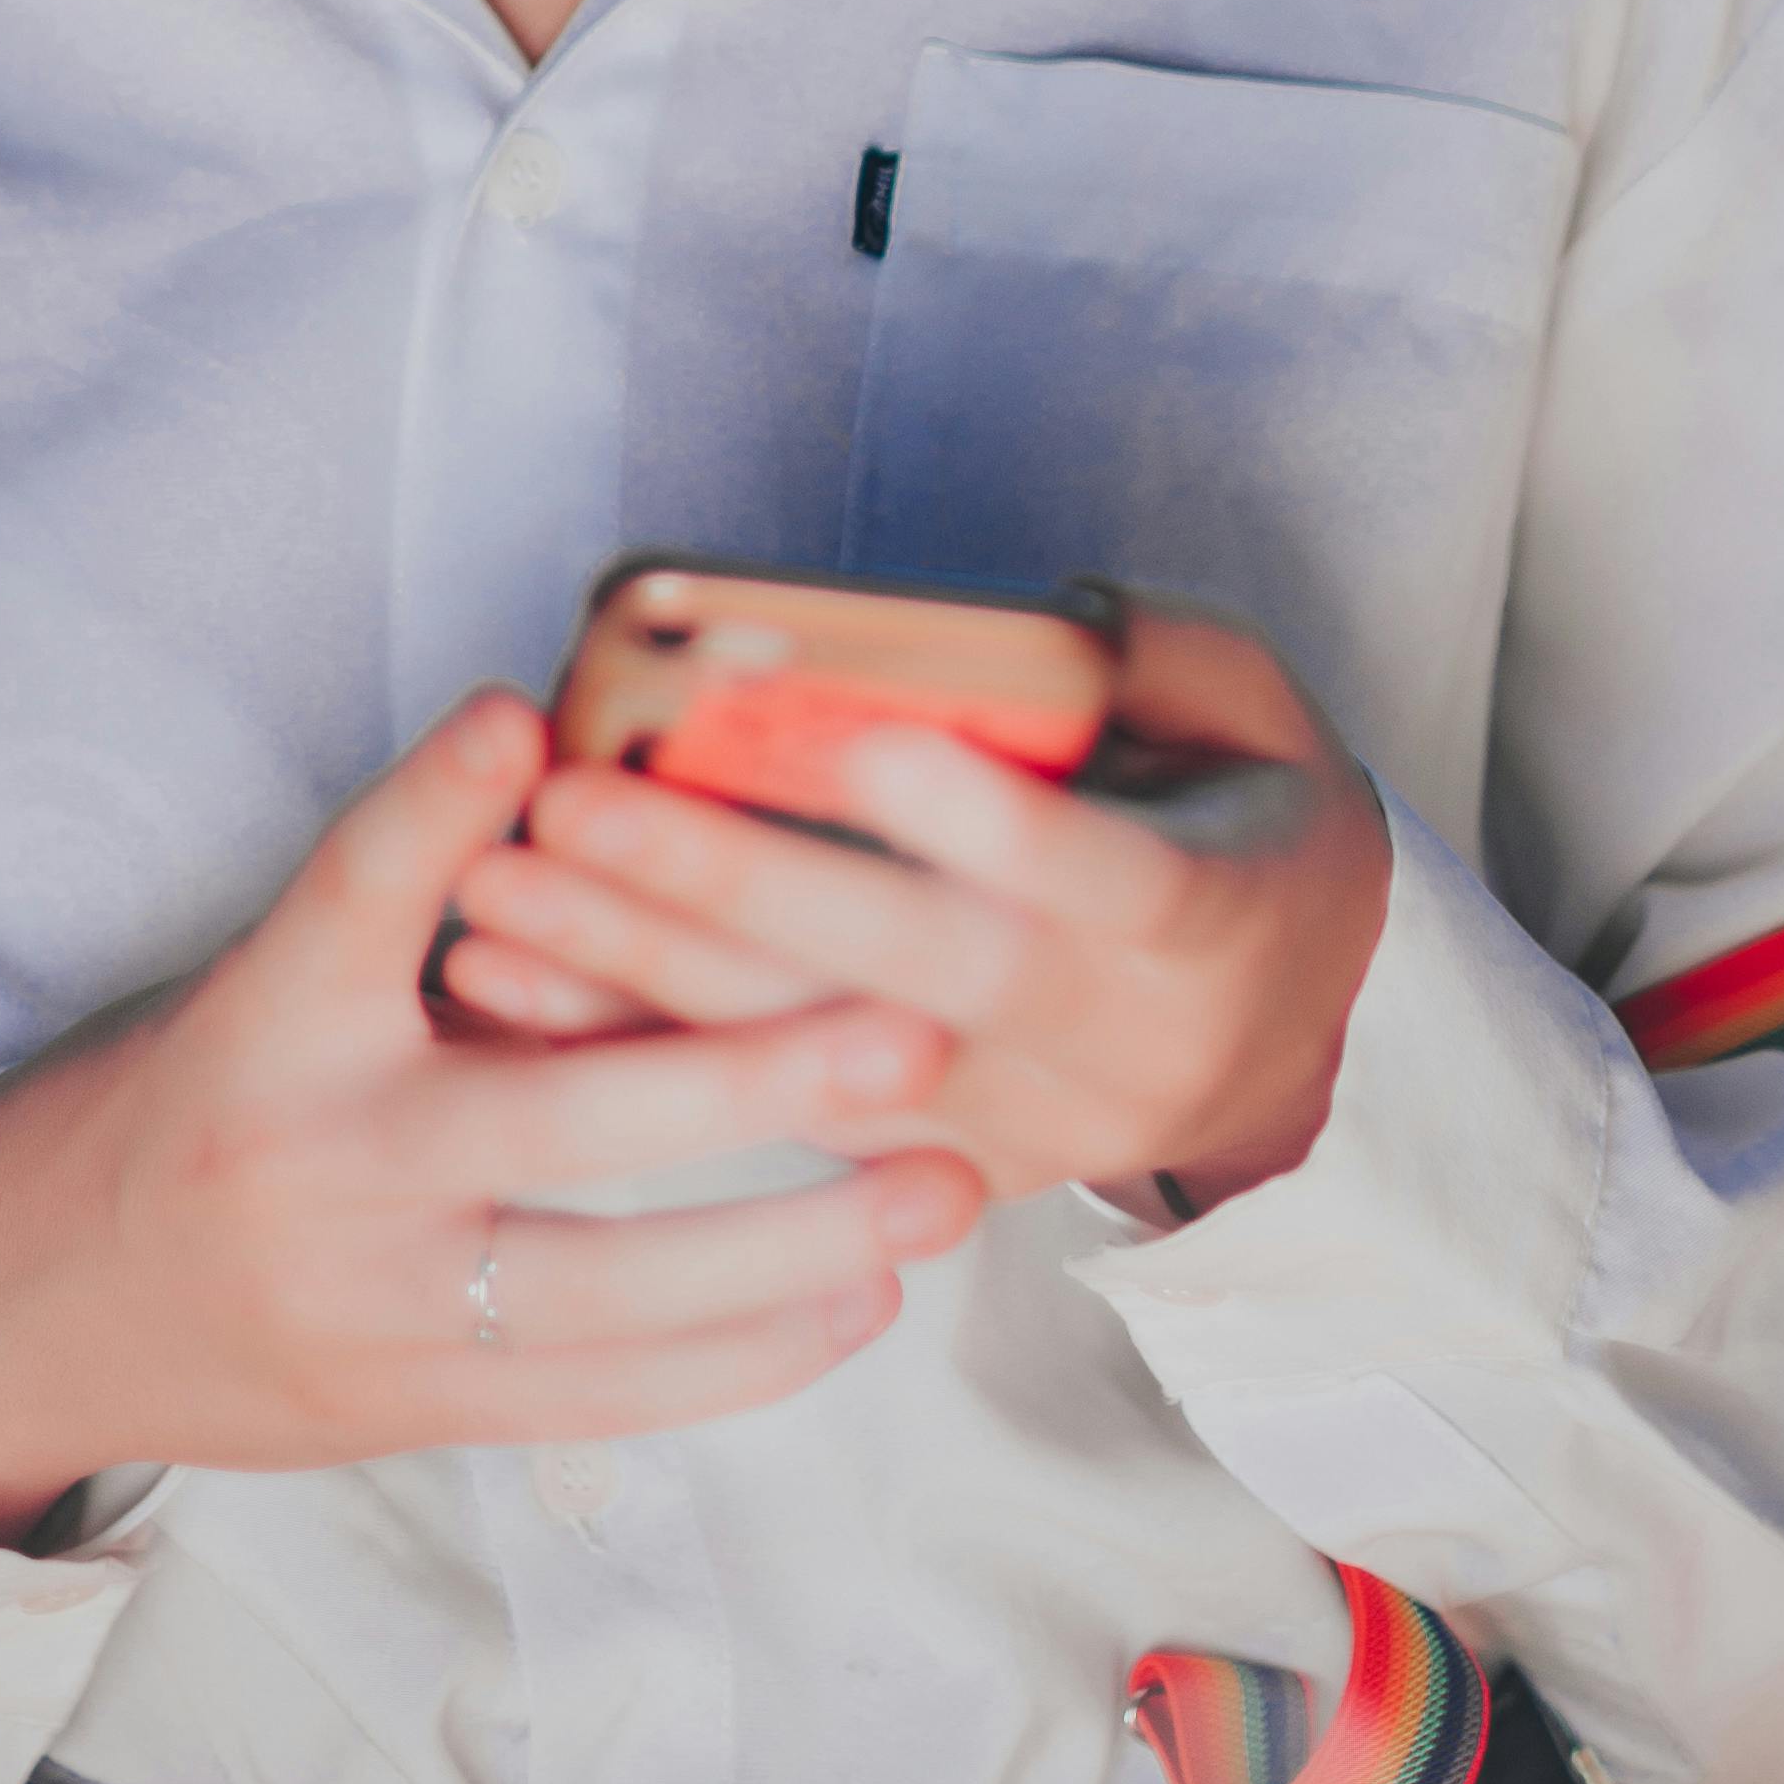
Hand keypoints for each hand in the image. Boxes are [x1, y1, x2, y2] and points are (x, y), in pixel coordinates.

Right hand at [0, 691, 986, 1544]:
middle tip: (911, 1028)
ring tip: (945, 1185)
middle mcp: (318, 1158)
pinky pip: (605, 1393)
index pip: (352, 890)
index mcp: (273, 1016)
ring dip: (801, 1241)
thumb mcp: (280, 982)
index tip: (515, 717)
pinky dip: (744, 1354)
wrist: (42, 1310)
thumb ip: (429, 913)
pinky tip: (858, 1302)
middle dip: (749, 1077)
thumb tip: (609, 788)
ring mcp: (366, 1301)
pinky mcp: (410, 1405)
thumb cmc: (209, 1105)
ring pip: (613, 1287)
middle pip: (548, 1115)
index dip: (434, 803)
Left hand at [432, 608, 1388, 1220]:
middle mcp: (1114, 1047)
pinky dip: (642, 1046)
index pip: (1104, 878)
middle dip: (739, 890)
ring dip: (643, 977)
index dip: (988, 823)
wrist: (1284, 1034)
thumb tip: (1036, 613)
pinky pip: (772, 1120)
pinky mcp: (936, 1170)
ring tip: (499, 885)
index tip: (860, 740)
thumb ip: (1156, 658)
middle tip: (580, 802)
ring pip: (816, 1066)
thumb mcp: (1260, 713)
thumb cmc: (1250, 823)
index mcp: (1210, 923)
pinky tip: (517, 981)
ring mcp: (1019, 1129)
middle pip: (917, 977)